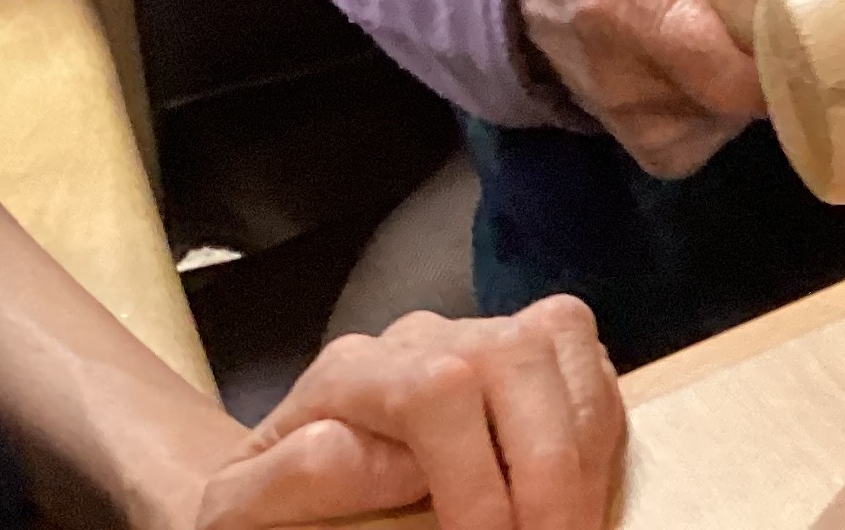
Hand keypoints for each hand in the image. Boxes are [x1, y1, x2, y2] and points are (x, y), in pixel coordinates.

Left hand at [198, 299, 624, 529]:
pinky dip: (600, 429)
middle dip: (548, 472)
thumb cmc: (266, 509)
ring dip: (583, 454)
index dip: (476, 483)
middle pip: (512, 356)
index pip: (435, 392)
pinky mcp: (527, 352)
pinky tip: (582, 496)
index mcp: (351, 372)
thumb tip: (381, 459)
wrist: (279, 484)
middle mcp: (422, 338)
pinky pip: (586, 358)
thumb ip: (296, 477)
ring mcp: (480, 335)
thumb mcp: (244, 510)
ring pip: (558, 344)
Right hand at [516, 0, 829, 176]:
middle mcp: (624, 82)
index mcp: (627, 4)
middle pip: (740, 97)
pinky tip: (707, 66)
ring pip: (735, 120)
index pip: (727, 68)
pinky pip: (713, 138)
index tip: (816, 20)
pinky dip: (724, 105)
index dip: (786, 52)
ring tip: (724, 32)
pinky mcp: (644, 148)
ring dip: (748, 80)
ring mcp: (631, 124)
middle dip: (774, 58)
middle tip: (771, 12)